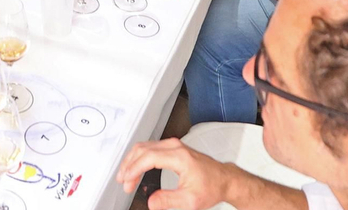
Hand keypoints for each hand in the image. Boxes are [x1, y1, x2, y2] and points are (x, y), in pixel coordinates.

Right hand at [116, 139, 233, 209]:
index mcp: (179, 157)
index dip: (133, 169)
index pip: (148, 158)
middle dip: (129, 165)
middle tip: (123, 181)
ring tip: (126, 176)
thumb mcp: (190, 201)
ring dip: (132, 160)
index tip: (126, 181)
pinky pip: (150, 147)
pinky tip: (135, 167)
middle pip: (142, 149)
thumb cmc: (211, 187)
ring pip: (144, 146)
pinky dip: (139, 157)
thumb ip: (168, 201)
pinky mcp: (173, 147)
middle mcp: (175, 147)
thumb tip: (151, 202)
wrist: (224, 179)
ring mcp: (174, 145)